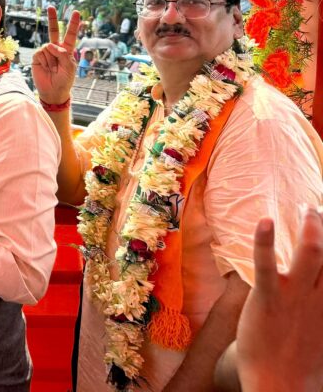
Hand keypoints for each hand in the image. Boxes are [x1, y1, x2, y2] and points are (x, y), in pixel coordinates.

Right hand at [31, 7, 79, 104]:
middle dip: (52, 19)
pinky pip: (41, 52)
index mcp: (67, 51)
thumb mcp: (69, 67)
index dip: (73, 24)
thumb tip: (50, 45)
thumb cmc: (64, 80)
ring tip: (53, 69)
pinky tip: (46, 68)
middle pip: (54, 31)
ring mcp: (46, 52)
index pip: (70, 35)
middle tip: (51, 7)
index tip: (76, 12)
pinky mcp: (37, 57)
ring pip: (48, 47)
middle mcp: (56, 49)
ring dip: (52, 59)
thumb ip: (63, 54)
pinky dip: (45, 60)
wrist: (52, 91)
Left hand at [235, 211, 322, 391]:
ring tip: (309, 208)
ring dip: (314, 228)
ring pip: (313, 254)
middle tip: (321, 208)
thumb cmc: (296, 358)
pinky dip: (266, 242)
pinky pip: (267, 265)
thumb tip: (315, 290)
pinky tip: (266, 222)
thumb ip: (317, 306)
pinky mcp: (268, 298)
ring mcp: (295, 296)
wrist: (280, 385)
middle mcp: (320, 297)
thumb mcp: (317, 328)